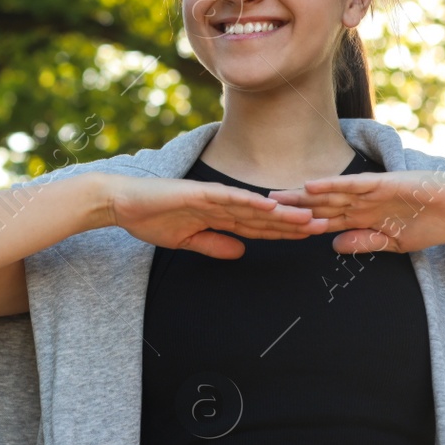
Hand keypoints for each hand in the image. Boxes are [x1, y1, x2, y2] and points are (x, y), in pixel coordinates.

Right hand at [107, 174, 330, 258]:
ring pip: (254, 206)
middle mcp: (221, 203)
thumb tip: (241, 252)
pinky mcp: (200, 191)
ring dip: (281, 213)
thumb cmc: (150, 219)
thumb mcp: (187, 241)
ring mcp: (212, 196)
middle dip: (293, 223)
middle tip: (323, 226)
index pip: (258, 226)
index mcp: (219, 215)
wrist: (122, 203)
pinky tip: (271, 207)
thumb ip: (214, 245)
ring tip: (307, 218)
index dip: (283, 232)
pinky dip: (251, 203)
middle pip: (264, 216)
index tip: (307, 236)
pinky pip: (230, 198)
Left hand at [265, 169, 444, 253]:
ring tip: (274, 198)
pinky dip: (332, 185)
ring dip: (302, 197)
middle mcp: (362, 202)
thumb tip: (333, 246)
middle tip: (258, 211)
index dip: (301, 226)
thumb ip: (365, 242)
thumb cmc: (433, 222)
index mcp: (364, 217)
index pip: (326, 222)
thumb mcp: (394, 242)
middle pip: (319, 207)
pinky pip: (352, 184)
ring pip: (329, 194)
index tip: (276, 231)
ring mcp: (371, 191)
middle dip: (291, 210)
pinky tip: (310, 186)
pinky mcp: (383, 183)